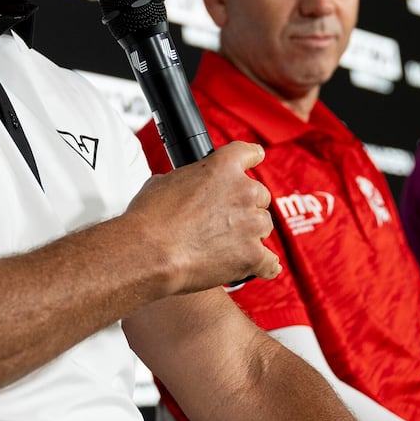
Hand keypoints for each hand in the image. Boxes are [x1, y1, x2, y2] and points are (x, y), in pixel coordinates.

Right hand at [125, 141, 280, 293]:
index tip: (254, 158)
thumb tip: (184, 189)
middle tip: (224, 220)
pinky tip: (254, 267)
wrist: (149, 251)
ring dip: (250, 235)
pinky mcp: (252, 255)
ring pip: (264, 226)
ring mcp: (251, 224)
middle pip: (260, 195)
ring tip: (226, 246)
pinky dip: (262, 266)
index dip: (252, 157)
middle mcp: (243, 191)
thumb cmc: (150, 218)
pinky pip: (269, 262)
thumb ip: (186, 180)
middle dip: (245, 207)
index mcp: (222, 166)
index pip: (249, 153)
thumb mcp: (164, 182)